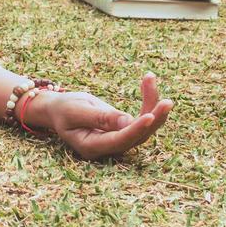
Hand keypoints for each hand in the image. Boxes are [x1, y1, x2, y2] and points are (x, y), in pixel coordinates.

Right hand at [28, 72, 172, 159]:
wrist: (57, 110)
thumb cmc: (63, 109)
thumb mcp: (76, 110)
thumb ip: (100, 118)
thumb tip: (128, 122)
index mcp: (93, 147)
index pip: (120, 140)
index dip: (136, 129)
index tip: (150, 116)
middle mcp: (109, 147)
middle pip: (138, 136)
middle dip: (154, 118)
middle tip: (167, 102)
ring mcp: (118, 139)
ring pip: (144, 127)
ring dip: (152, 104)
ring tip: (150, 79)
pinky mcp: (124, 128)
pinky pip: (141, 117)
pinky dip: (147, 100)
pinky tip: (147, 81)